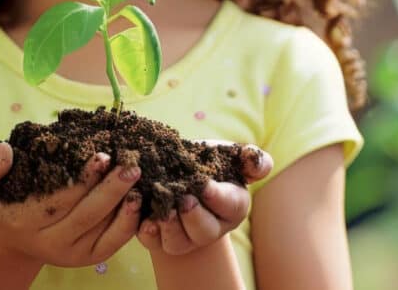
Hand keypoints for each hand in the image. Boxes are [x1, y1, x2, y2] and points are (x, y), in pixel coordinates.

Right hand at [0, 142, 142, 268]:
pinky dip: (129, 223)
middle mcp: (48, 242)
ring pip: (103, 229)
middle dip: (110, 190)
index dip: (81, 178)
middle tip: (130, 165)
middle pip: (85, 215)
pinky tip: (139, 199)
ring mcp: (70, 253)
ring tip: (138, 179)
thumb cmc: (6, 196)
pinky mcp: (88, 258)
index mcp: (23, 221)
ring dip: (124, 205)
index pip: (58, 200)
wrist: (15, 231)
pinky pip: (113, 242)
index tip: (101, 155)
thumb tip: (3, 152)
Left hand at [136, 142, 272, 256]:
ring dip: (170, 227)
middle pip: (205, 232)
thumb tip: (254, 158)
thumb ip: (250, 157)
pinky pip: (152, 242)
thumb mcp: (229, 154)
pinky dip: (147, 231)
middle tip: (184, 199)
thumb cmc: (208, 161)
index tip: (205, 185)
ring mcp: (184, 236)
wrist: (177, 171)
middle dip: (194, 217)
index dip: (218, 197)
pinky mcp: (158, 237)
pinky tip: (143, 216)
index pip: (231, 206)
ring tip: (163, 208)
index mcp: (232, 207)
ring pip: (178, 243)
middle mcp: (210, 228)